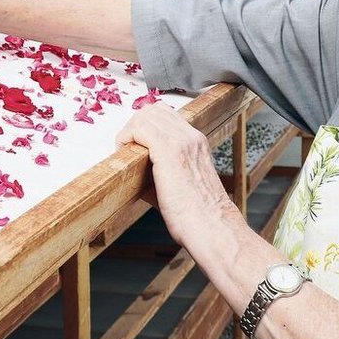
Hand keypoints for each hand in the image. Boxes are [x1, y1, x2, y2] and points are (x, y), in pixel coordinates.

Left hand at [116, 103, 236, 248]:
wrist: (212, 228)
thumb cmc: (198, 216)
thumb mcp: (180, 185)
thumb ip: (161, 173)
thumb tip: (137, 173)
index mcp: (196, 143)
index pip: (165, 115)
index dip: (144, 126)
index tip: (134, 146)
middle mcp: (191, 137)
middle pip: (153, 110)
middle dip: (134, 126)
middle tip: (126, 148)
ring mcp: (182, 142)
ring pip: (145, 115)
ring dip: (129, 131)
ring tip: (126, 152)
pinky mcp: (169, 152)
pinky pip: (140, 128)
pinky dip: (126, 138)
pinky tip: (126, 155)